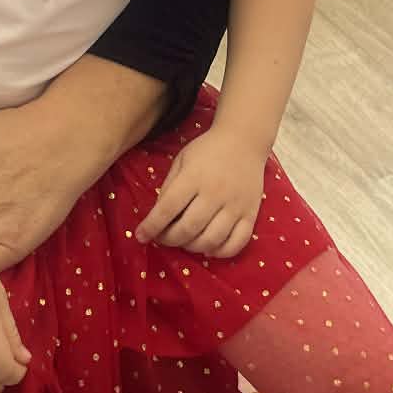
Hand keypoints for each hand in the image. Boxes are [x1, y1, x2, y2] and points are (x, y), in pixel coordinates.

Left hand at [135, 126, 265, 256]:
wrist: (244, 140)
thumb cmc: (208, 150)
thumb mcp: (181, 160)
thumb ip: (170, 187)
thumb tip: (158, 217)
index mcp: (193, 177)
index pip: (167, 208)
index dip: (151, 226)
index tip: (141, 236)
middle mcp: (215, 193)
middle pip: (188, 228)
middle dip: (169, 239)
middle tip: (162, 239)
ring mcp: (235, 206)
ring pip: (211, 240)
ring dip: (192, 247)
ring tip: (184, 242)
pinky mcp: (251, 214)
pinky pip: (237, 243)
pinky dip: (220, 252)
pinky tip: (208, 248)